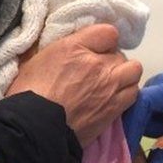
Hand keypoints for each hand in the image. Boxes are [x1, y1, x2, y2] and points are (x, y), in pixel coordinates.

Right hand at [6, 24, 142, 146]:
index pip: (107, 32)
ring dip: (124, 76)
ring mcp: (110, 88)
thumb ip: (63, 48)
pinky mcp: (114, 110)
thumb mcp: (38, 58)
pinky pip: (132, 94)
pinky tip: (111, 99)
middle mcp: (98, 65)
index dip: (101, 40)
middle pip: (121, 53)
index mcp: (76, 48)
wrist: (34, 130)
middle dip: (111, 60)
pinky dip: (125, 94)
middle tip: (98, 70)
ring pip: (134, 72)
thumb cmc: (29, 92)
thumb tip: (77, 46)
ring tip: (110, 84)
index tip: (93, 48)